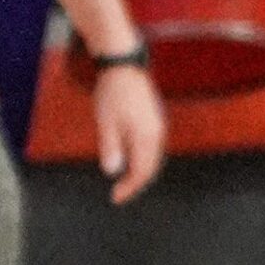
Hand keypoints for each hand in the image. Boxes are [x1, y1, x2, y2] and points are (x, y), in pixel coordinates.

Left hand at [93, 63, 166, 204]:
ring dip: (141, 173)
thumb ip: (111, 147)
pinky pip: (153, 149)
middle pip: (151, 168)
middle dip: (136, 184)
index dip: (129, 188)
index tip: (116, 198)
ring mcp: (158, 127)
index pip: (141, 171)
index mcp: (146, 136)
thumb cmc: (113, 93)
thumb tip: (112, 171)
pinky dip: (144, 161)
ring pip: (154, 159)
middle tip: (119, 194)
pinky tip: (132, 162)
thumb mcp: (106, 121)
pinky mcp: (154, 121)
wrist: (124, 66)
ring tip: (125, 182)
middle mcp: (157, 134)